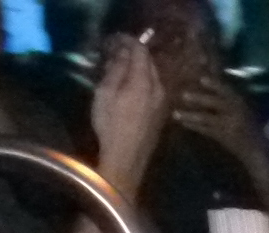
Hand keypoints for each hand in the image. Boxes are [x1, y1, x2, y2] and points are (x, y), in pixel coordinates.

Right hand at [89, 36, 167, 191]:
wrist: (127, 159)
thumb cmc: (110, 125)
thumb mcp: (105, 93)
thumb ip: (116, 70)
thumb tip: (122, 53)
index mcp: (144, 82)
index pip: (140, 51)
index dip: (127, 41)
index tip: (115, 38)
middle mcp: (159, 89)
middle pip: (149, 62)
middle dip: (134, 53)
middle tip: (116, 51)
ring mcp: (163, 103)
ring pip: (153, 76)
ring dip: (139, 68)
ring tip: (122, 67)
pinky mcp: (162, 114)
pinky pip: (154, 89)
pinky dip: (144, 81)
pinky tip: (131, 85)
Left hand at [171, 70, 263, 162]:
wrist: (257, 150)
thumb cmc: (248, 126)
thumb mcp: (243, 109)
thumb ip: (227, 97)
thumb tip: (206, 79)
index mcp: (241, 103)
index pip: (228, 91)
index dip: (215, 85)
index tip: (202, 79)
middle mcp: (237, 113)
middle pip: (217, 104)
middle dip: (201, 99)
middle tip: (183, 95)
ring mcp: (231, 127)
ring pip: (208, 119)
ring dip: (191, 116)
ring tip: (176, 114)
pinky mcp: (225, 138)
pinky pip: (206, 131)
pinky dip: (194, 126)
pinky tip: (183, 123)